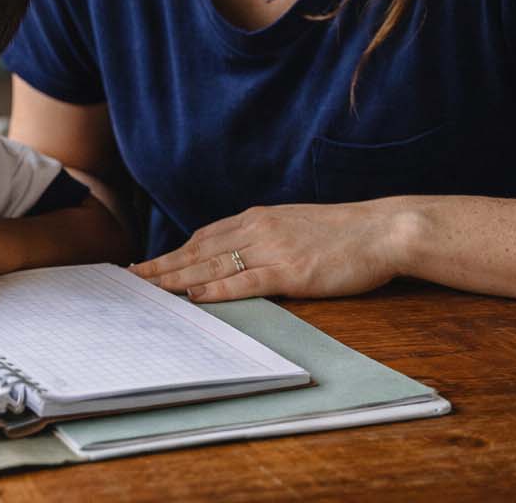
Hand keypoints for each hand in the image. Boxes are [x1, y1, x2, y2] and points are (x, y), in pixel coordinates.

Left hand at [128, 201, 408, 302]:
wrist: (382, 229)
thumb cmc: (344, 232)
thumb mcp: (295, 224)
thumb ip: (265, 236)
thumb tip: (241, 254)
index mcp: (258, 217)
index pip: (204, 236)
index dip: (174, 252)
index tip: (149, 264)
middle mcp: (258, 228)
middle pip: (199, 250)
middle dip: (164, 266)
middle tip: (133, 278)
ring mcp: (272, 249)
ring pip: (213, 265)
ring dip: (178, 278)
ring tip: (149, 289)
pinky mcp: (290, 272)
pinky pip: (245, 282)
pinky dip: (216, 290)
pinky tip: (195, 297)